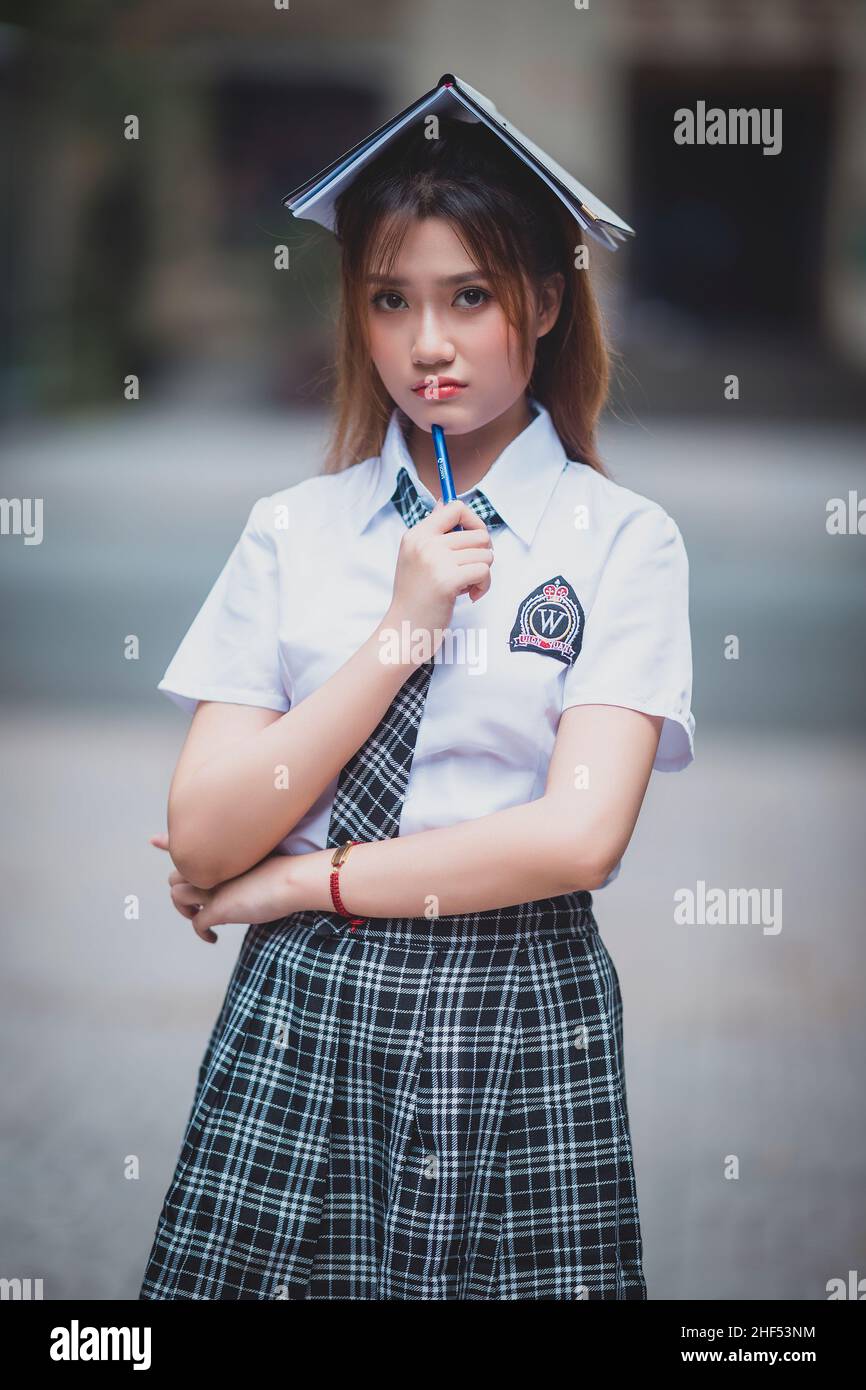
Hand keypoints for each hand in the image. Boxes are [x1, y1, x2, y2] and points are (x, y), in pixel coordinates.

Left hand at [150, 833, 295, 943]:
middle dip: (181, 889)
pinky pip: (196, 923)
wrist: (291, 880)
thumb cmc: (284, 870)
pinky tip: (213, 937)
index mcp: (218, 854)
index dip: (167, 842)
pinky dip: (202, 933)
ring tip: (198, 917)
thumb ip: (244, 862)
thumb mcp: (260, 857)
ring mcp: (211, 887)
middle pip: (176, 875)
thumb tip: (243, 874)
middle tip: (196, 903)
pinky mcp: (218, 908)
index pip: (184, 845)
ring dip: (184, 910)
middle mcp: (210, 868)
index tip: (154, 840)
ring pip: (177, 896)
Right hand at [386, 497, 493, 660]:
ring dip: (482, 573)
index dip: (473, 520)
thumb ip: (434, 532)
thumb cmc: (415, 597)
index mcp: (416, 534)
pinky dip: (484, 586)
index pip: (455, 507)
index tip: (474, 540)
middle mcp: (424, 543)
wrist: (404, 629)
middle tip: (470, 572)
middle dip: (482, 555)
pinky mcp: (447, 580)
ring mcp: (435, 560)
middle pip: (478, 534)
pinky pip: (484, 572)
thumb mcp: (416, 557)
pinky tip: (470, 596)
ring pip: (486, 554)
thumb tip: (448, 503)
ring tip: (466, 586)